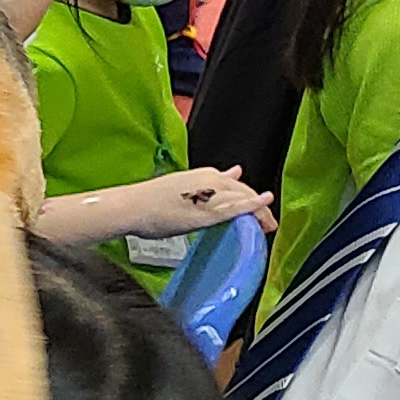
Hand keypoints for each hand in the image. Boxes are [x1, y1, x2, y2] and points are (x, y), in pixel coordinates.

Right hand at [108, 165, 274, 239]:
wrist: (131, 207)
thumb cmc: (147, 202)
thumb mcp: (180, 188)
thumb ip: (203, 186)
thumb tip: (220, 179)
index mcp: (203, 175)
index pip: (235, 185)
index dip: (249, 196)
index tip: (256, 206)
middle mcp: (211, 179)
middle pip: (244, 191)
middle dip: (257, 205)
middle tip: (267, 221)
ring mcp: (211, 193)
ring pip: (245, 198)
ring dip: (260, 211)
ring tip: (268, 224)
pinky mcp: (208, 210)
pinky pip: (237, 207)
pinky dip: (254, 206)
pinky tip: (263, 207)